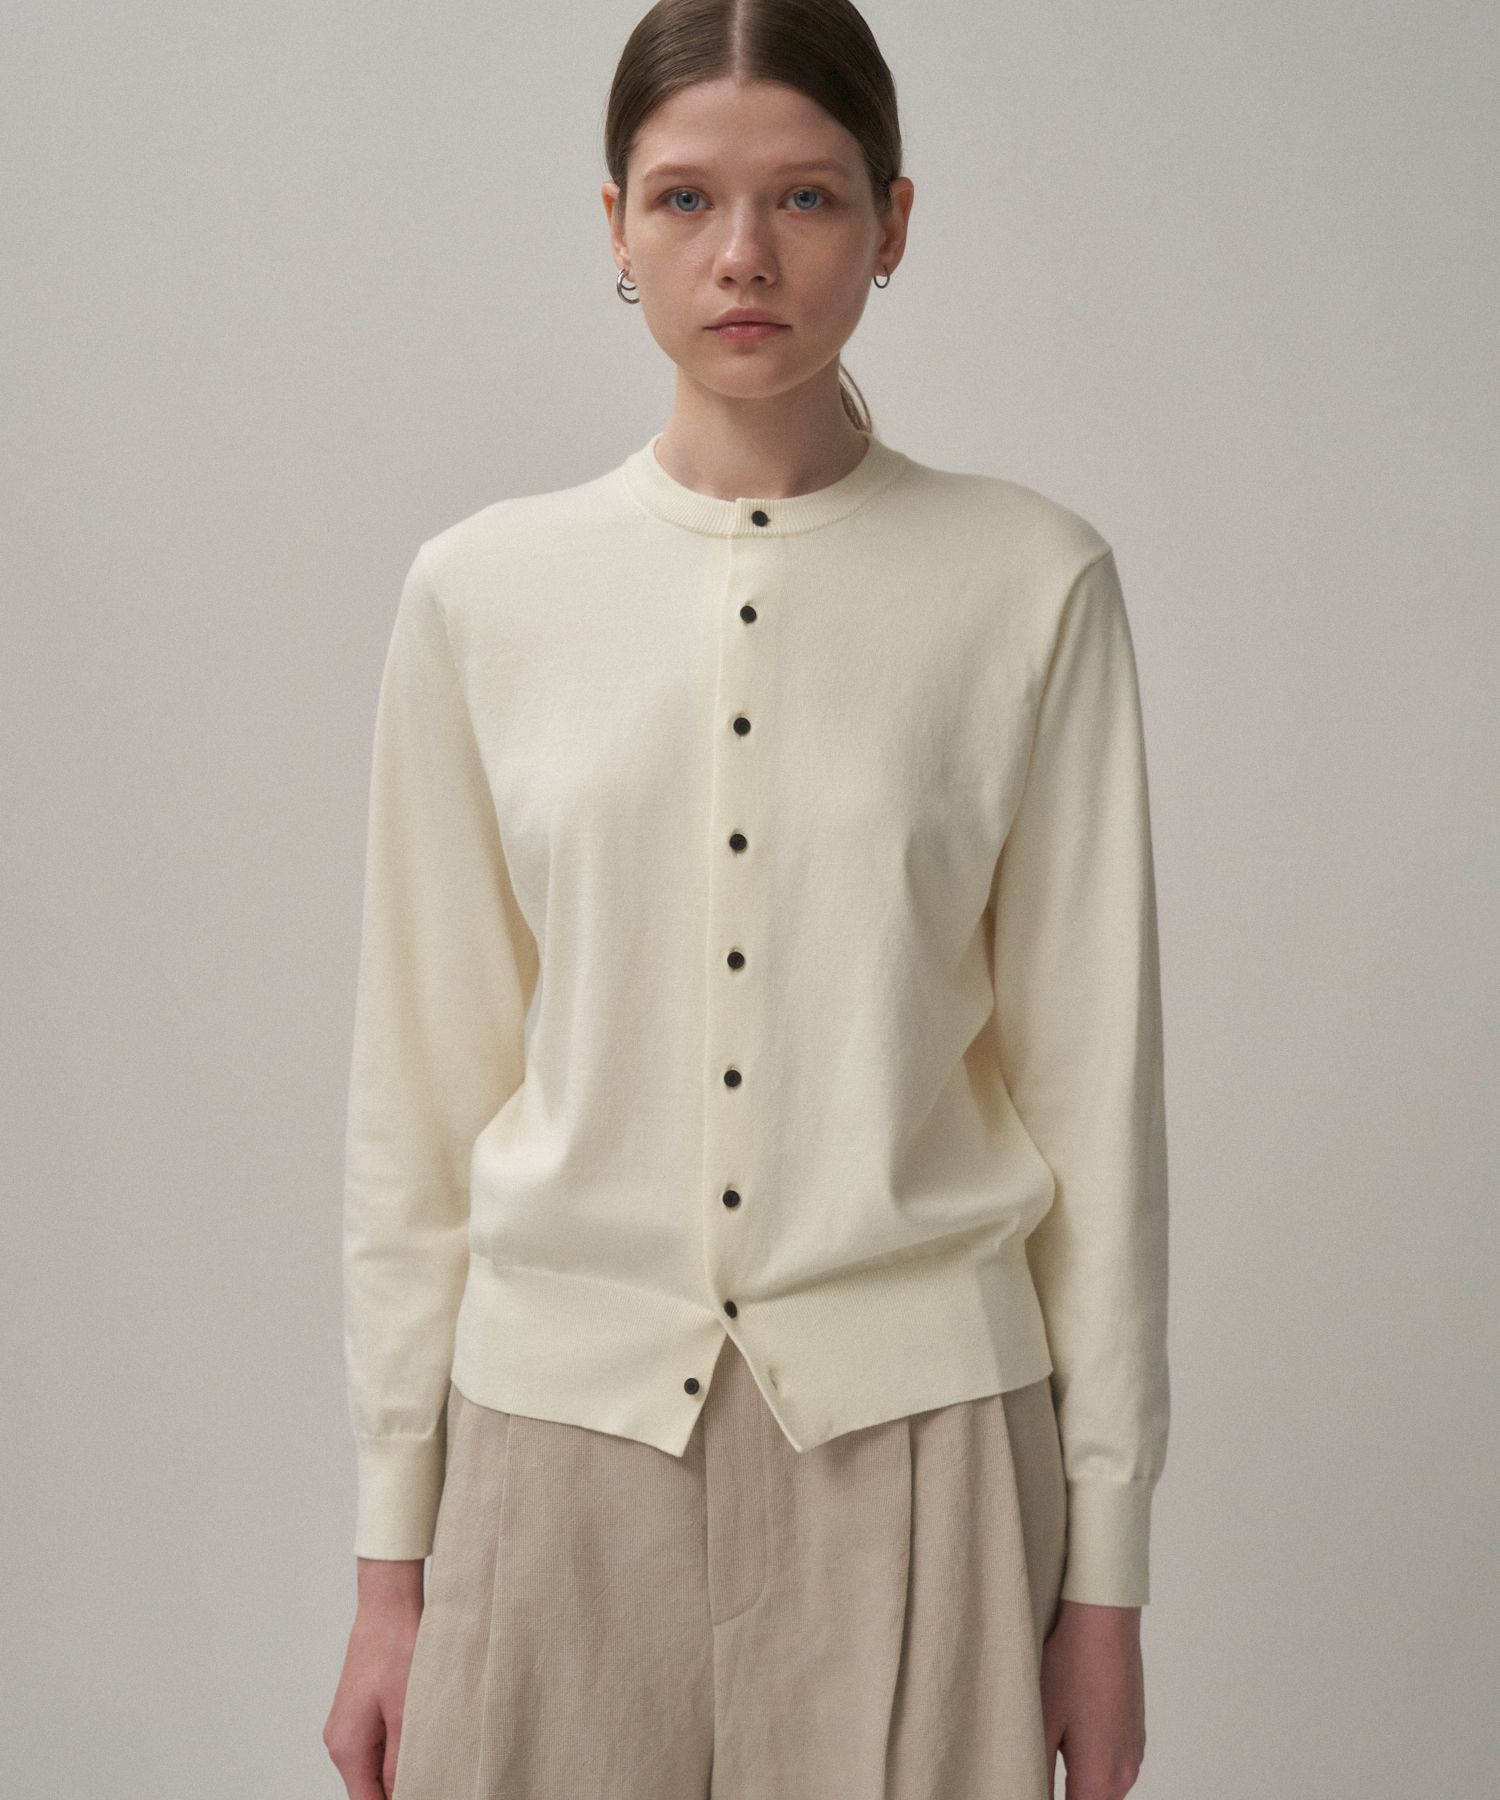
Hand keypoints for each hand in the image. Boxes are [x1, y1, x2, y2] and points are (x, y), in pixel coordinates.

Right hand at [323, 1560, 425, 1797]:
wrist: (388, 1604)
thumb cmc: (398, 1648)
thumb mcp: (407, 1712)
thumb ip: (402, 1763)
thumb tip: (404, 1795)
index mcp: (348, 1748)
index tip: (429, 1790)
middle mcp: (340, 1741)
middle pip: (369, 1789)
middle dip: (400, 1788)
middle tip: (438, 1774)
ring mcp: (347, 1726)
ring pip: (374, 1767)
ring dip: (400, 1767)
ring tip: (433, 1754)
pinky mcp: (358, 1711)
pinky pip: (376, 1745)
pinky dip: (398, 1747)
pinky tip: (422, 1732)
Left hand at [1040, 1599, 1145, 1798]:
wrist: (1105, 1618)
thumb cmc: (1070, 1665)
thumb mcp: (1042, 1723)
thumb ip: (1038, 1774)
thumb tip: (1026, 1790)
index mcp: (1100, 1778)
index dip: (1039, 1796)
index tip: (1024, 1782)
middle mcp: (1125, 1773)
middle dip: (1062, 1793)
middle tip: (1034, 1762)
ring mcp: (1134, 1752)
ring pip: (1101, 1788)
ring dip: (1076, 1781)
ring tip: (1048, 1747)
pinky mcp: (1135, 1732)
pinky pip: (1111, 1764)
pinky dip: (1090, 1762)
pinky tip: (1069, 1731)